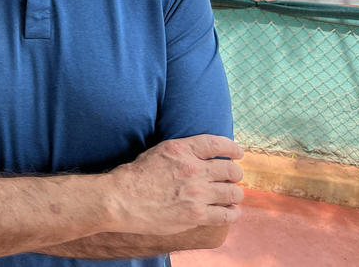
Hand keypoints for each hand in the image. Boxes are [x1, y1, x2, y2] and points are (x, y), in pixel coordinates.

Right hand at [107, 135, 244, 235]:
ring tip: (232, 196)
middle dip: (234, 174)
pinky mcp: (196, 215)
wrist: (121, 200)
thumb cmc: (135, 176)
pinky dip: (232, 213)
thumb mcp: (158, 152)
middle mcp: (193, 169)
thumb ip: (181, 153)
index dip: (231, 148)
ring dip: (235, 194)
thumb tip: (200, 156)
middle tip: (233, 179)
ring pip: (233, 193)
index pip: (217, 144)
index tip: (237, 153)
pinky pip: (226, 214)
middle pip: (230, 170)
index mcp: (181, 150)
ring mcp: (196, 193)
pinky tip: (231, 212)